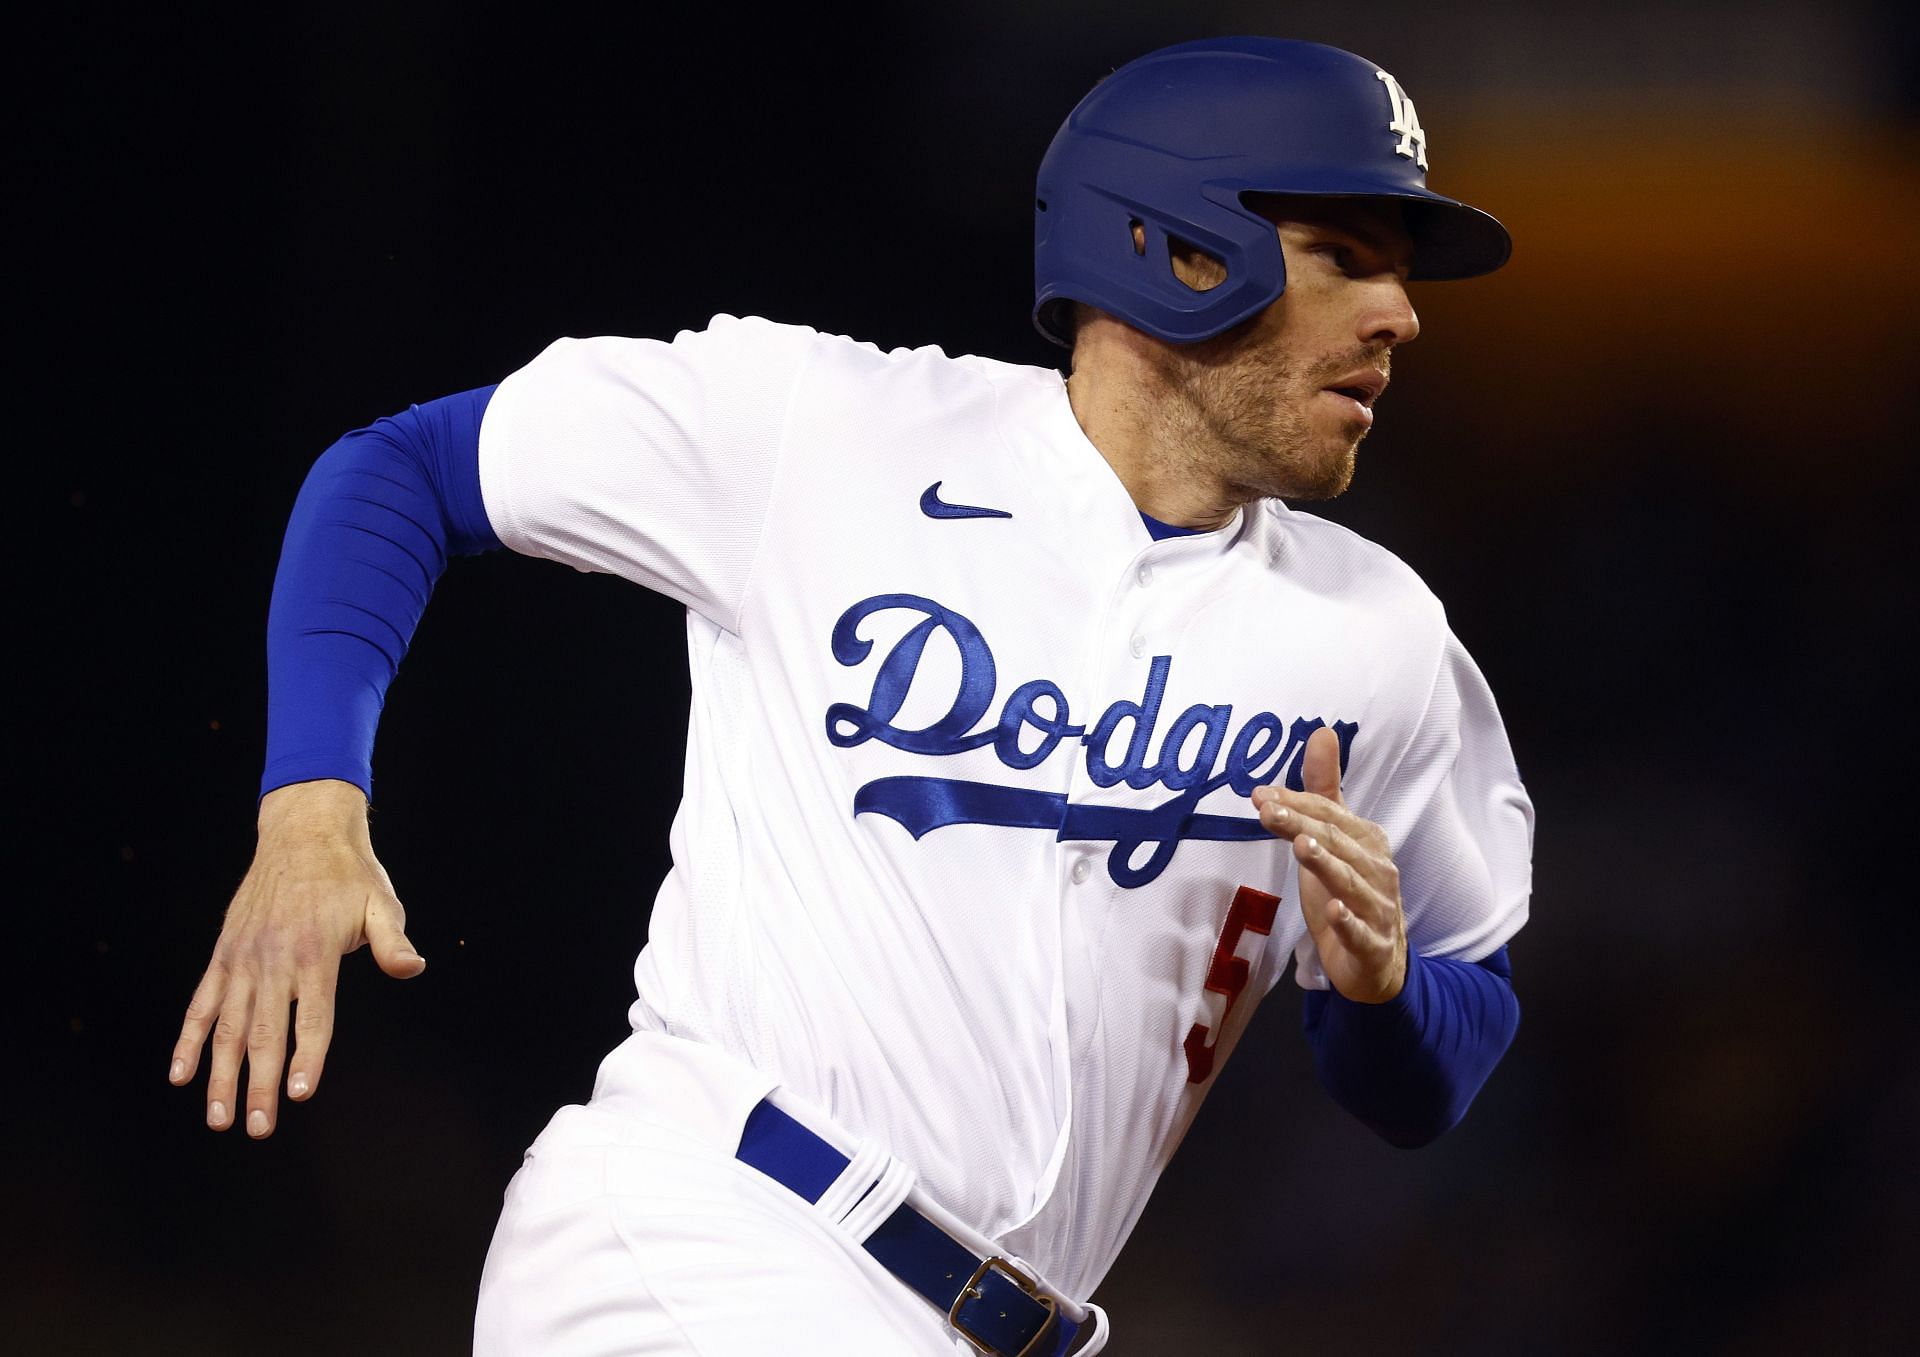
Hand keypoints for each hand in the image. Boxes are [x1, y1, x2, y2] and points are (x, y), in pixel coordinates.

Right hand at [168, 779, 425, 1137]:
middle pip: (265, 1033)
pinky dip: (188, 1039)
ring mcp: (243, 959)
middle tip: (258, 1128)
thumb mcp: (381, 902)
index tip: (300, 1094)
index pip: (312, 1017)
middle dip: (260, 1085)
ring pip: (227, 1026)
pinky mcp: (224, 954)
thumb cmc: (348, 873)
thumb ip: (393, 941)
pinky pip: (201, 1002)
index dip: (307, 1057)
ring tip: (219, 1117)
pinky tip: (180, 1073)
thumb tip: (412, 968)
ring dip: (220, 1075)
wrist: (302, 832)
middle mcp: (274, 960)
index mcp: (315, 953)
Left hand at [1251, 728, 1406, 1003]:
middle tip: (1268, 811)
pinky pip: (1360, 932)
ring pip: (1349, 882)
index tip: (1261, 795)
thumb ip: (1323, 791)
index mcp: (1366, 840)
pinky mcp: (1371, 945)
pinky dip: (1347, 922)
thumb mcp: (1331, 840)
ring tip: (1302, 845)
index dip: (1297, 803)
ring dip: (1327, 864)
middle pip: (1336, 842)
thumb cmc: (1347, 891)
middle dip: (1302, 825)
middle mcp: (1376, 869)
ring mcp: (1376, 908)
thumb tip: (1321, 732)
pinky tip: (1333, 912)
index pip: (1330, 815)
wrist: (1375, 961)